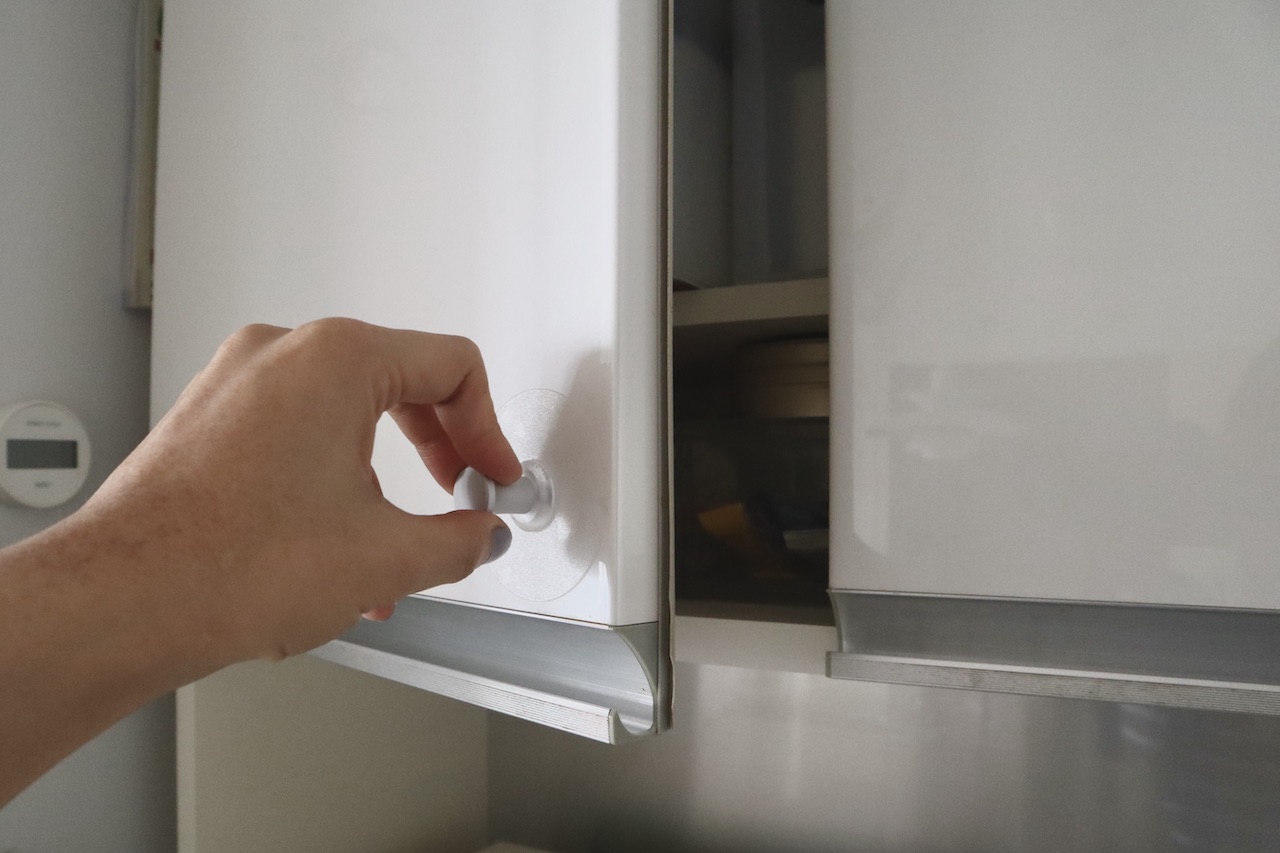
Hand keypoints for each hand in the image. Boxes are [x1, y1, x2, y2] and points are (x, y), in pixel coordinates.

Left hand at [82, 318, 521, 667]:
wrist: (123, 602)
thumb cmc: (226, 565)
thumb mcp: (385, 557)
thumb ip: (459, 541)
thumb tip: (481, 536)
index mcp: (337, 359)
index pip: (452, 368)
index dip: (491, 431)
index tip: (493, 476)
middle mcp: (282, 353)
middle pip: (400, 381)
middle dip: (441, 450)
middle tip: (461, 497)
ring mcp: (236, 382)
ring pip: (344, 412)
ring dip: (385, 476)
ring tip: (392, 545)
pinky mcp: (208, 418)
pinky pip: (295, 431)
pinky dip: (332, 477)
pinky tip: (336, 545)